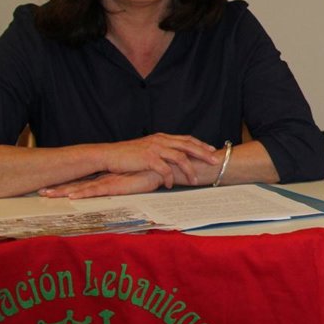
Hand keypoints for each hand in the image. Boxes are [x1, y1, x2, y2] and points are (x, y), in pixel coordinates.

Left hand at [40, 170, 165, 198]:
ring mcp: (109, 181)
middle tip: (40, 192)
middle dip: (58, 188)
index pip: (84, 181)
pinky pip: (97, 191)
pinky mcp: (117, 185)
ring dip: (65, 191)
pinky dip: (84, 194)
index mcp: (107, 177)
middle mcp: (105, 178)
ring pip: (83, 187)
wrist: (166, 168)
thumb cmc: (153, 173)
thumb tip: (120, 186)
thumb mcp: (136, 180)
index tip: (50, 189)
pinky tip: (72, 197)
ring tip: (47, 195)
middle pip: (78, 183)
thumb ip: (127, 182)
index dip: (67, 184)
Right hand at [98, 133, 220, 186]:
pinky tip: (170, 185)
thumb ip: (161, 150)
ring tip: (195, 180)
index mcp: (161, 137)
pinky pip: (165, 169)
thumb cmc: (127, 155)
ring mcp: (154, 149)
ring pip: (179, 158)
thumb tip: (172, 157)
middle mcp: (160, 140)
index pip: (186, 139)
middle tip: (215, 161)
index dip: (200, 144)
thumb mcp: (147, 148)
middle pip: (188, 146)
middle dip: (203, 154)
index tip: (212, 150)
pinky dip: (169, 178)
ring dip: (189, 170)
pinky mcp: (148, 159)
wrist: (108, 155)